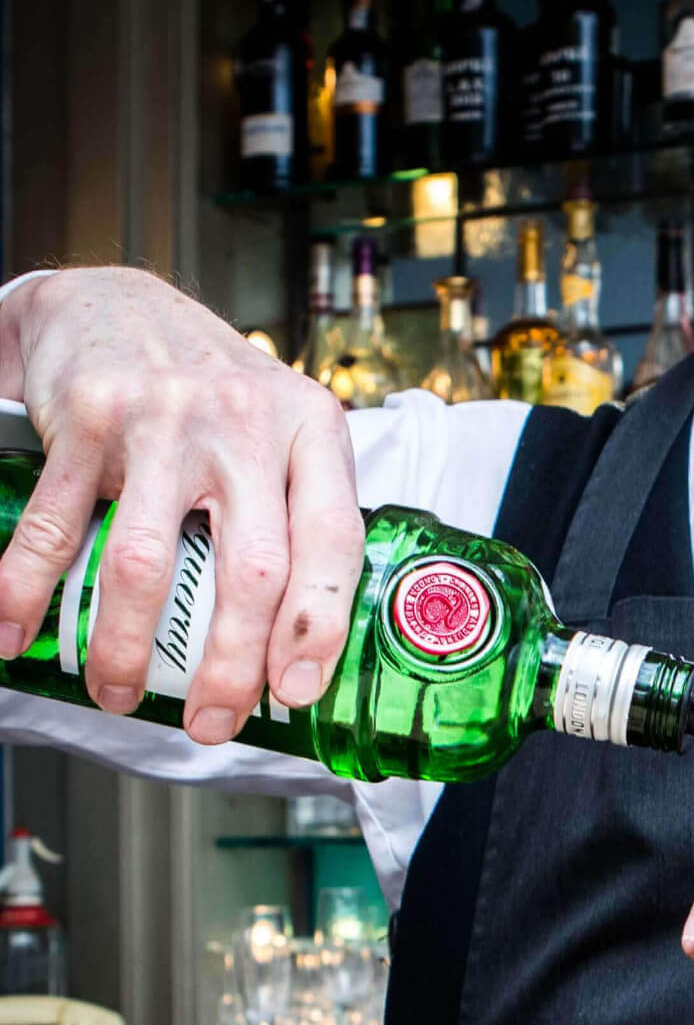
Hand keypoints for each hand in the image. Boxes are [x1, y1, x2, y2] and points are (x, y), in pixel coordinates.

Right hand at [0, 268, 363, 737]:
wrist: (116, 304)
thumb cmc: (214, 389)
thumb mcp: (286, 431)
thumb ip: (300, 510)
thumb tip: (303, 638)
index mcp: (312, 431)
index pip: (333, 542)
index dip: (317, 627)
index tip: (296, 691)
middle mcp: (246, 424)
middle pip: (249, 570)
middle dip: (229, 665)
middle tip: (210, 720)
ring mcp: (165, 420)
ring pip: (146, 562)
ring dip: (125, 644)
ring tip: (116, 692)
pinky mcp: (88, 419)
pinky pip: (55, 527)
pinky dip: (30, 593)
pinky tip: (19, 636)